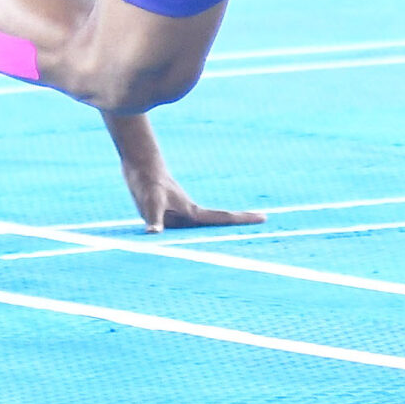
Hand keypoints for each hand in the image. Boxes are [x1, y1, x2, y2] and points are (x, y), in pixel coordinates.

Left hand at [121, 158, 263, 234]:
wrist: (139, 161)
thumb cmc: (146, 181)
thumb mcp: (150, 201)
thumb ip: (153, 218)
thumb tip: (153, 235)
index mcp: (191, 212)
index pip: (222, 218)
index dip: (243, 220)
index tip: (265, 217)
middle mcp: (190, 213)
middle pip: (219, 222)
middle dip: (240, 226)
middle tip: (263, 224)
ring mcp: (180, 212)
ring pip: (204, 227)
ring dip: (219, 233)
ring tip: (235, 241)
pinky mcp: (169, 211)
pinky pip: (186, 228)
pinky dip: (193, 236)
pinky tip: (189, 242)